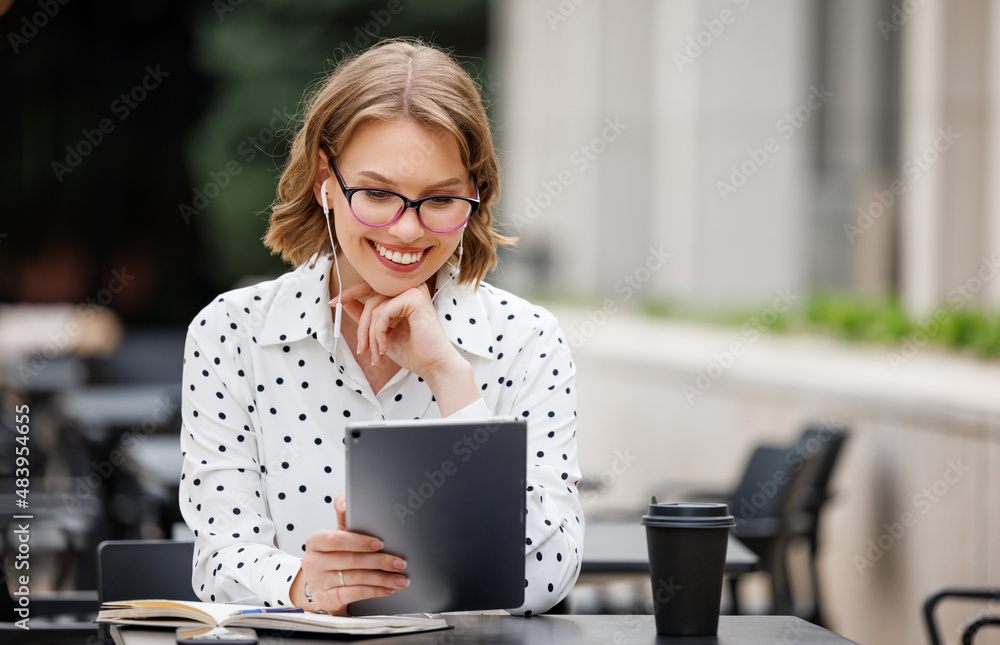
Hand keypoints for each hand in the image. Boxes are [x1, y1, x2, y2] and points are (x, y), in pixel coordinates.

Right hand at [291, 493, 407, 614]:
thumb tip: (345, 502)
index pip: (335, 539)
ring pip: (357, 579)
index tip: (380, 543)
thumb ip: (344, 515)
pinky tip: (387, 589)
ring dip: (383, 579)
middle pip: (351, 560)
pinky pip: (354, 594)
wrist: (320, 583)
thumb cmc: (333, 554)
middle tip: (400, 562)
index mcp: (315, 541)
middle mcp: (313, 561)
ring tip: (400, 578)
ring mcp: (318, 582)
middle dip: (380, 561)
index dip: (358, 541)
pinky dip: (374, 591)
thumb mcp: (337, 533)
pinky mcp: (325, 599)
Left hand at [335, 282, 454, 373]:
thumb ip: (367, 316)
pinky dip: (379, 332)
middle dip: (362, 326)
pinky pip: (383, 311)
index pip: (373, 287)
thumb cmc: (414, 352)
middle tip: (362, 348)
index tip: (334, 303)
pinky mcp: (414, 297)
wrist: (433, 366)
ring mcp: (413, 290)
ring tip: (377, 353)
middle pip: (371, 298)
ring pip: (375, 306)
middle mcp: (410, 288)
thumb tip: (344, 302)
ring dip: (371, 334)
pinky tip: (385, 347)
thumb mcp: (382, 332)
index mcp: (404, 294)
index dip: (352, 294)